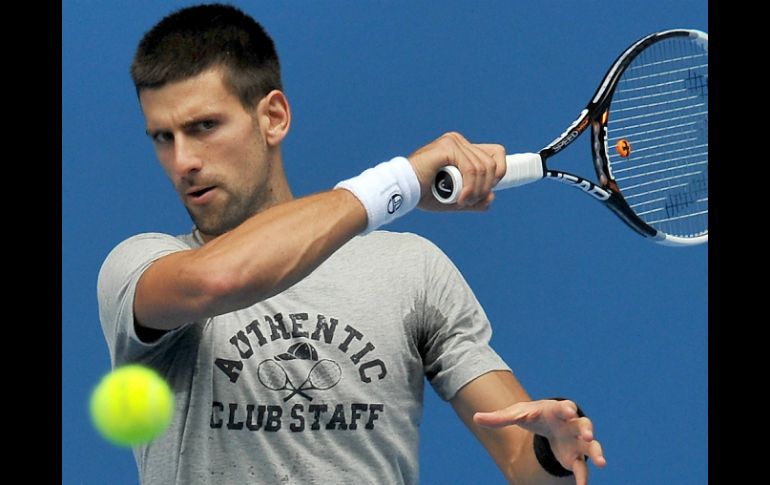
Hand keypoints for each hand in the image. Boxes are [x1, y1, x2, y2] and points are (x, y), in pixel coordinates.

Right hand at [407, 132, 506, 210]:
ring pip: (482, 168)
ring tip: (462, 202)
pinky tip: (461, 199)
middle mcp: (459, 141)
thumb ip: (474, 199)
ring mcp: (454, 141)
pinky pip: (471, 169)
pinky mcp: (448, 146)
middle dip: (485, 188)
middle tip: (469, 202)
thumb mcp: (454, 199)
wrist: (403, 191)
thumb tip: (491, 197)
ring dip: (476, 191)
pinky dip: (470, 188)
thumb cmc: (423, 193)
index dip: (499, 173)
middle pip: (492, 164)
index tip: (486, 192)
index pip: (496, 153)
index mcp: (462, 149)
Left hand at [473, 399, 606, 484]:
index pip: (563, 407)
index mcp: (556, 410)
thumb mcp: (516, 415)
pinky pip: (582, 467)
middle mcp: (571, 424)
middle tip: (588, 433)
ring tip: (601, 461)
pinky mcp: (575, 457)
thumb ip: (498, 418)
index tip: (567, 411)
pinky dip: (583, 476)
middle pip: (583, 424)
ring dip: (595, 452)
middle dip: (586, 428)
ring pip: (590, 445)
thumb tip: (475, 418)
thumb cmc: (533, 415)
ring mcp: (576, 441)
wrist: (548, 423)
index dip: (566, 409)